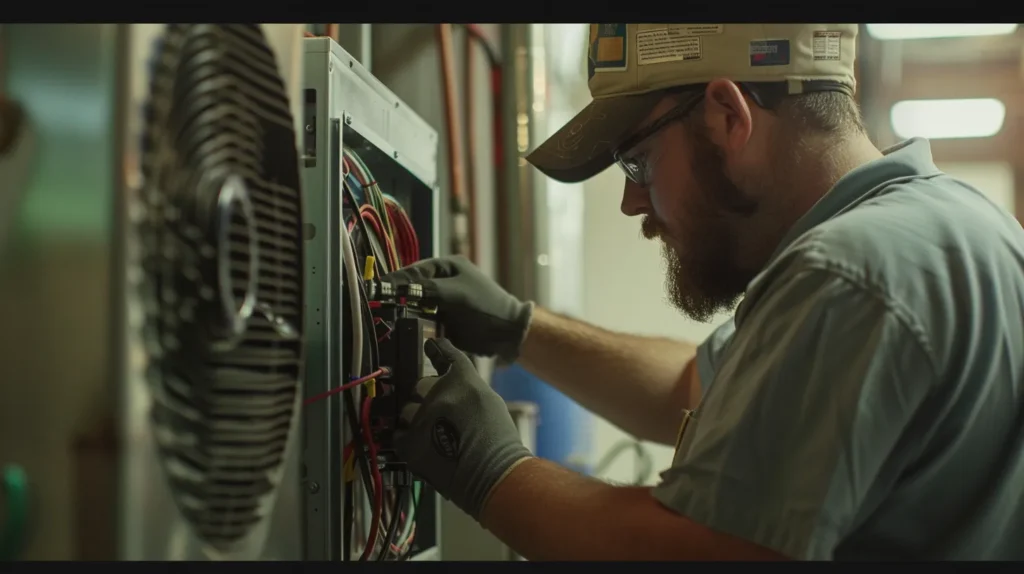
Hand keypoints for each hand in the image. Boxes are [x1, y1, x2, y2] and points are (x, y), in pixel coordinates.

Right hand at [383, 256, 532, 363]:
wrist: (508, 334)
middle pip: (413, 286)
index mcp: (448, 267)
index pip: (416, 270)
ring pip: (415, 303)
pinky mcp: (443, 319)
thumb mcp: (458, 294)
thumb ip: (430, 289)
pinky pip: (423, 318)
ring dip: (402, 309)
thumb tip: (402, 289)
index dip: (397, 279)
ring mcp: (443, 301)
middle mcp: (443, 281)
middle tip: (377, 302)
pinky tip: (400, 326)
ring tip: (384, 314)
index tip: (378, 287)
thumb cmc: (486, 307)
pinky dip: (412, 322)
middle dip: (396, 294)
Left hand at [394, 338, 531, 519]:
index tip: (431, 345)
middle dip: (427, 395)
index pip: (446, 355)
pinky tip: (425, 447)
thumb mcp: (490, 403)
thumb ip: (468, 391)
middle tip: (440, 413)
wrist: (492, 474)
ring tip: (432, 435)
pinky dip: (409, 439)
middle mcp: (438, 393)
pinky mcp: (409, 441)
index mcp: (463, 380)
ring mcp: (421, 417)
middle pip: (421, 384)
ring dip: (416, 418)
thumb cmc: (498, 442)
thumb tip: (453, 388)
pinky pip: (399, 433)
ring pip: (407, 409)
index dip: (437, 348)